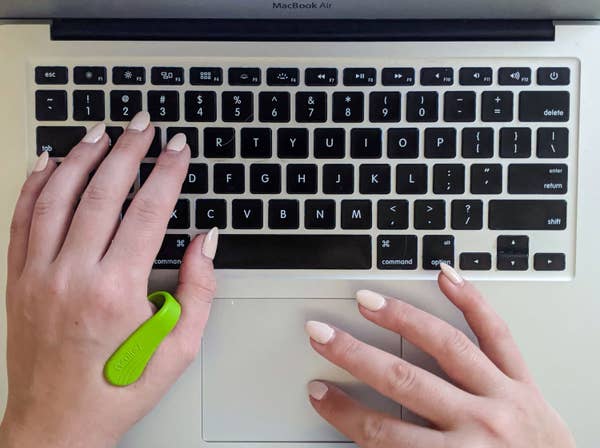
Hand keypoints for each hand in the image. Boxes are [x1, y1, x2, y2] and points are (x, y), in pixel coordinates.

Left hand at [0, 112, 217, 447]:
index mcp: (116, 291)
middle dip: (128, 151)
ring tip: (101, 132)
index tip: (178, 149)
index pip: (147, 211)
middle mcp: (72, 276)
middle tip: (143, 126)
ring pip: (57, 197)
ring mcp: (38, 275)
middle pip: (102, 192)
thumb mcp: (179, 347)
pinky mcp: (17, 281)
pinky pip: (22, 220)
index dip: (167, 172)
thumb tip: (204, 241)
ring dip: (81, 157)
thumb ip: (199, 289)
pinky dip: (34, 185)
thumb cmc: (117, 388)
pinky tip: (48, 164)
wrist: (57, 425)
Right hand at [305, 264, 574, 447]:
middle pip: (403, 381)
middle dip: (354, 355)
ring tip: (369, 301)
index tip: (320, 393)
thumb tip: (365, 436)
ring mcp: (503, 396)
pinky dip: (472, 301)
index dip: (344, 412)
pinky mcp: (525, 381)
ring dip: (402, 319)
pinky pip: (497, 333)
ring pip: (445, 346)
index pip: (381, 433)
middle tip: (322, 334)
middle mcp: (478, 425)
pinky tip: (448, 277)